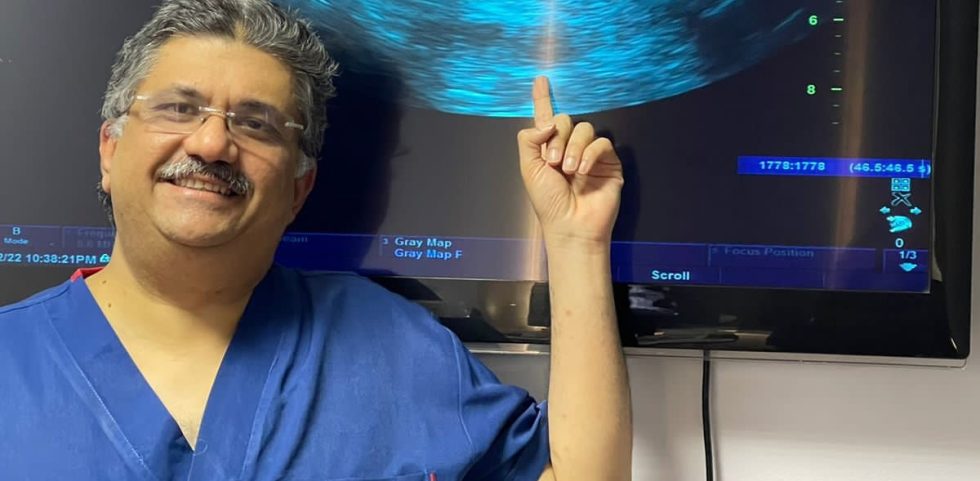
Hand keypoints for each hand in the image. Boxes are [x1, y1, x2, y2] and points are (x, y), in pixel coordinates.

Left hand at [517, 76, 623, 246]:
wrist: (571, 225)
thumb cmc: (548, 202)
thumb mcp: (528, 168)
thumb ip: (529, 139)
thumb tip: (547, 123)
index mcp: (547, 148)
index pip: (546, 118)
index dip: (543, 98)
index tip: (540, 79)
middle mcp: (569, 148)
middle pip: (566, 120)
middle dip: (558, 137)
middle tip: (553, 161)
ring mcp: (589, 154)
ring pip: (584, 129)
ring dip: (573, 147)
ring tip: (569, 170)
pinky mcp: (608, 162)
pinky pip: (602, 143)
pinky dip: (590, 153)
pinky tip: (583, 170)